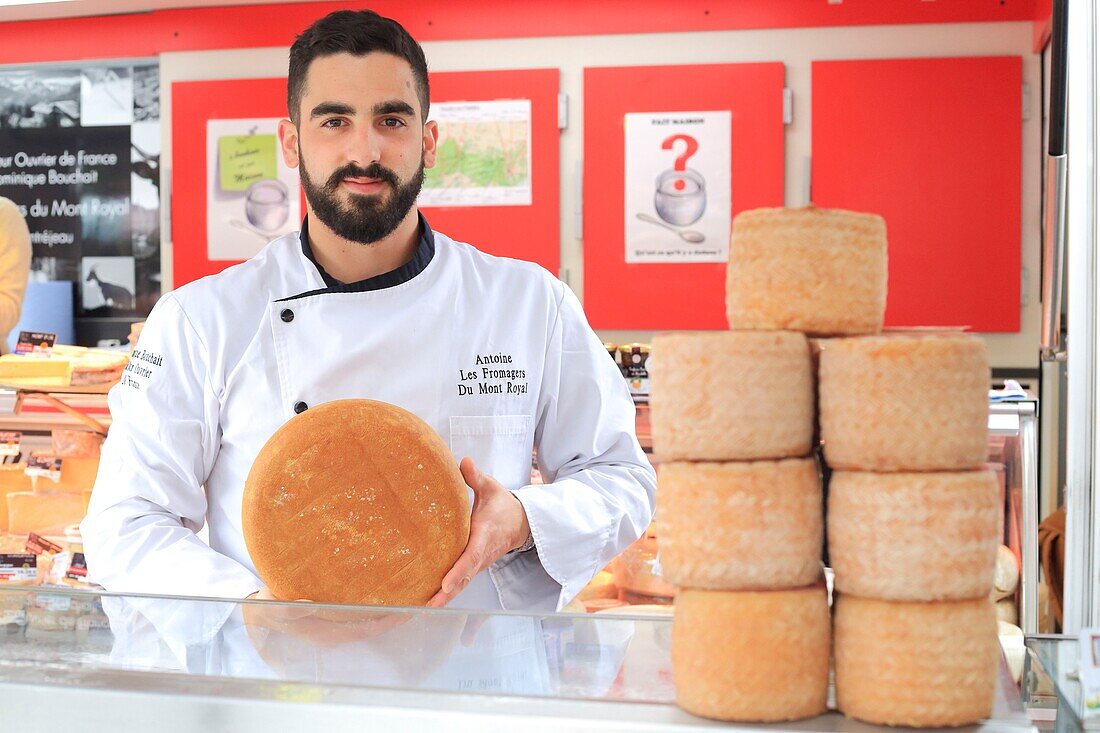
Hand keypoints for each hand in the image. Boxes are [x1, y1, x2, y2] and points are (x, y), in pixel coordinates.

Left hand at [427, 457, 529, 607]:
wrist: (520, 523)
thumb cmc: (502, 504)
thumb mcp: (491, 488)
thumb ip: (476, 477)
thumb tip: (463, 461)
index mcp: (485, 534)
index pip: (472, 555)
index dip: (459, 570)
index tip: (446, 581)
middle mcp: (483, 553)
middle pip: (465, 576)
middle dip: (449, 591)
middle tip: (430, 604)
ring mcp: (479, 562)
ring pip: (463, 582)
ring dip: (447, 596)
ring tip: (426, 607)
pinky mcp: (475, 566)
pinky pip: (461, 581)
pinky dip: (448, 592)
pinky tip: (431, 600)